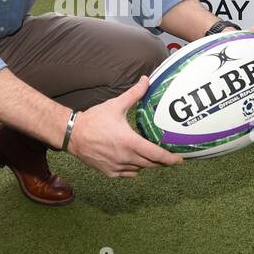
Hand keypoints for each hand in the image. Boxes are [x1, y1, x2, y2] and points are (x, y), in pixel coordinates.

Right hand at [67, 76, 183, 177]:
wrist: (73, 135)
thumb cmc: (94, 120)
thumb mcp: (115, 105)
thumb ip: (134, 94)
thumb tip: (145, 80)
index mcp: (130, 142)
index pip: (156, 155)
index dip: (170, 158)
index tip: (180, 160)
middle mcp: (126, 157)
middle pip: (151, 164)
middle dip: (162, 161)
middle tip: (170, 157)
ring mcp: (117, 166)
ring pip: (140, 169)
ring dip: (147, 163)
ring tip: (152, 156)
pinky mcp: (110, 172)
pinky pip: (128, 173)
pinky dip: (134, 168)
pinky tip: (134, 160)